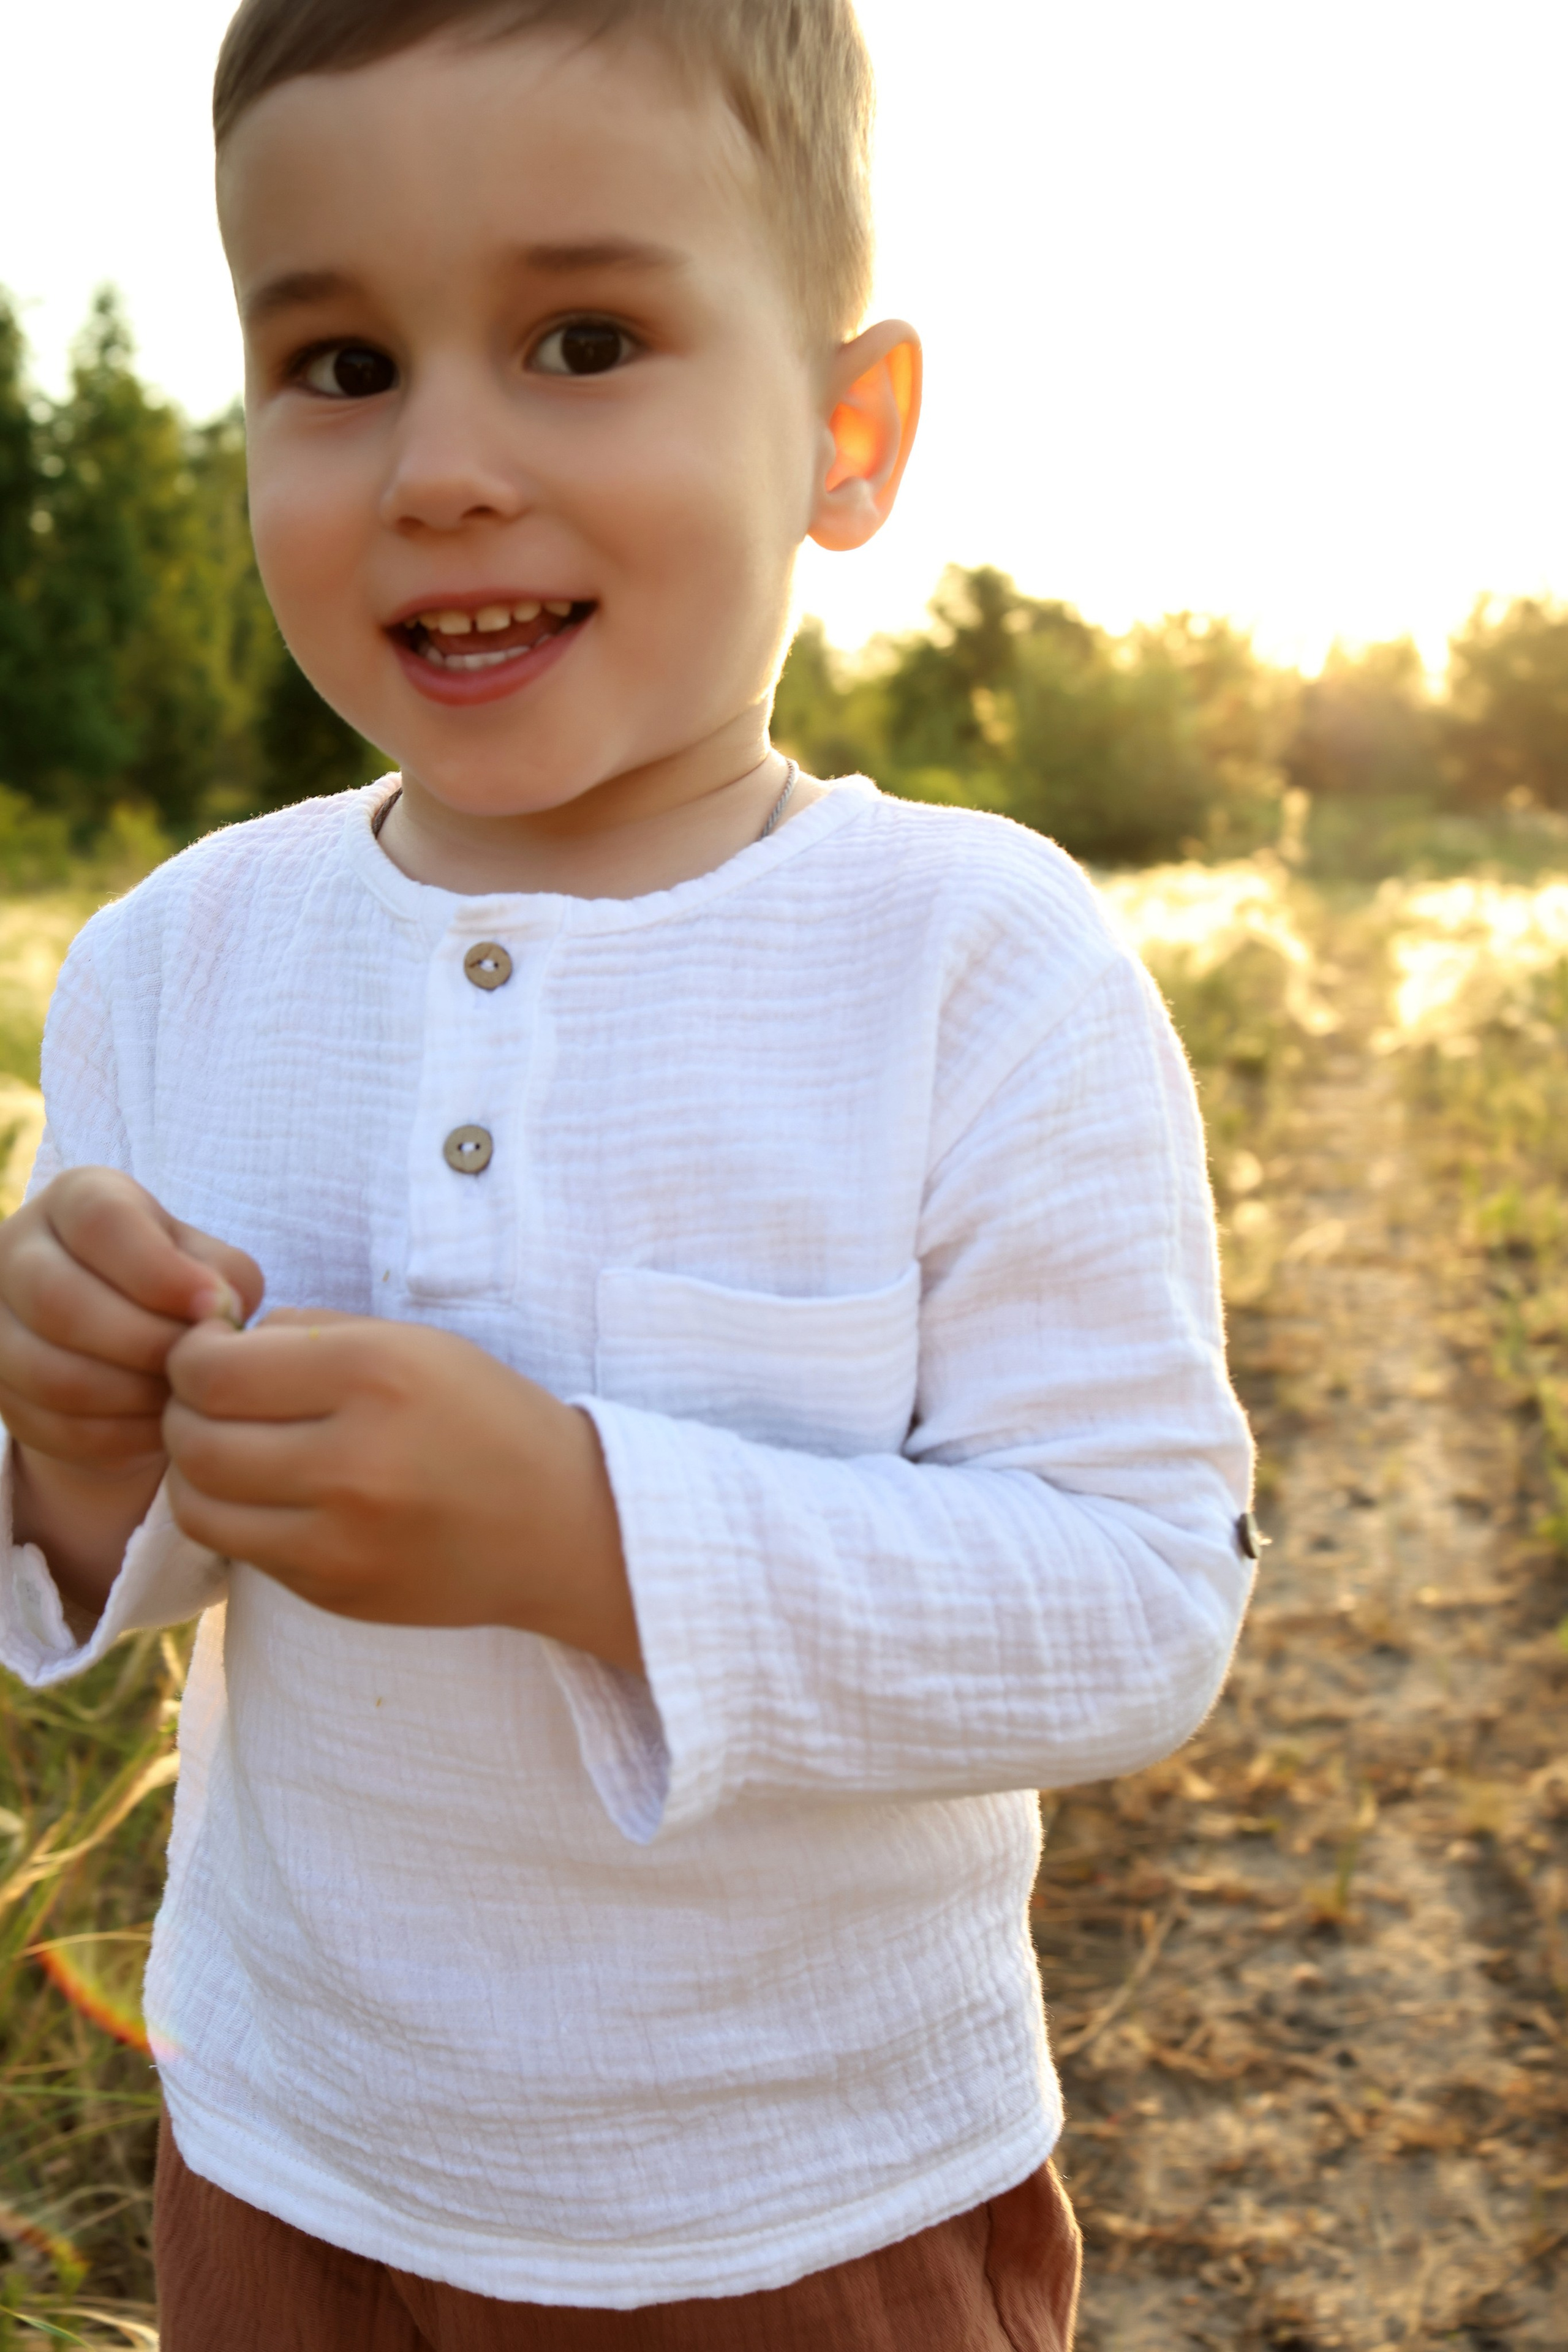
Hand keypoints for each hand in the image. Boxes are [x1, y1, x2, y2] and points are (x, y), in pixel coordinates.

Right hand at [0, 1170, 264, 1609]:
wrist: (132, 1346)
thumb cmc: (182, 1289)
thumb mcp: (210, 1264)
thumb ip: (223, 1276)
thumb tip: (218, 1309)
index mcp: (78, 1198)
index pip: (101, 1223)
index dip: (159, 1271)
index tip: (215, 1307)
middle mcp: (18, 1248)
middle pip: (60, 1301)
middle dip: (144, 1344)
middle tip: (196, 1365)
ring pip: (50, 1373)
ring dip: (131, 1397)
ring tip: (182, 1398)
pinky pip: (50, 1425)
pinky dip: (115, 1436)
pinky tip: (157, 1427)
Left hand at [162, 1312, 639, 1670]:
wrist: (564, 1524)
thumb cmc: (487, 1416)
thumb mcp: (415, 1344)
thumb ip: (312, 1332)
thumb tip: (221, 1342)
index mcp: (374, 1376)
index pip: (213, 1371)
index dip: (191, 1356)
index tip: (212, 1350)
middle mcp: (353, 1460)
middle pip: (195, 1441)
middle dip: (182, 1412)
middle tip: (209, 1400)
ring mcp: (341, 1539)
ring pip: (199, 1507)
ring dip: (194, 1471)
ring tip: (226, 1449)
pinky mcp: (335, 1591)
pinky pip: (243, 1551)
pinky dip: (237, 1517)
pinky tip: (271, 1493)